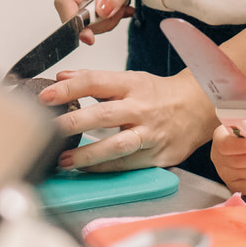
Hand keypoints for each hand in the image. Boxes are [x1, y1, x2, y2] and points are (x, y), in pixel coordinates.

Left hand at [39, 68, 217, 170]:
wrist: (199, 108)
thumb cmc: (160, 94)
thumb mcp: (129, 79)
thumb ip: (94, 80)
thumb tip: (62, 78)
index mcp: (132, 85)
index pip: (95, 82)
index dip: (68, 89)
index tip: (46, 96)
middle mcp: (141, 108)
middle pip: (103, 115)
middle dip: (73, 123)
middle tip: (49, 129)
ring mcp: (150, 134)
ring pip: (116, 146)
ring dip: (87, 154)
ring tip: (64, 159)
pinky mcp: (156, 155)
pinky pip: (127, 164)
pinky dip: (104, 167)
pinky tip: (85, 168)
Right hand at [53, 0, 137, 43]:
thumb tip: (102, 12)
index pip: (65, 1)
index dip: (73, 23)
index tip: (89, 37)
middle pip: (73, 14)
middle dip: (99, 21)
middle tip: (121, 10)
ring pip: (78, 17)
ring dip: (103, 18)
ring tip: (120, 3)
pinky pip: (82, 13)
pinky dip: (100, 14)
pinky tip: (113, 4)